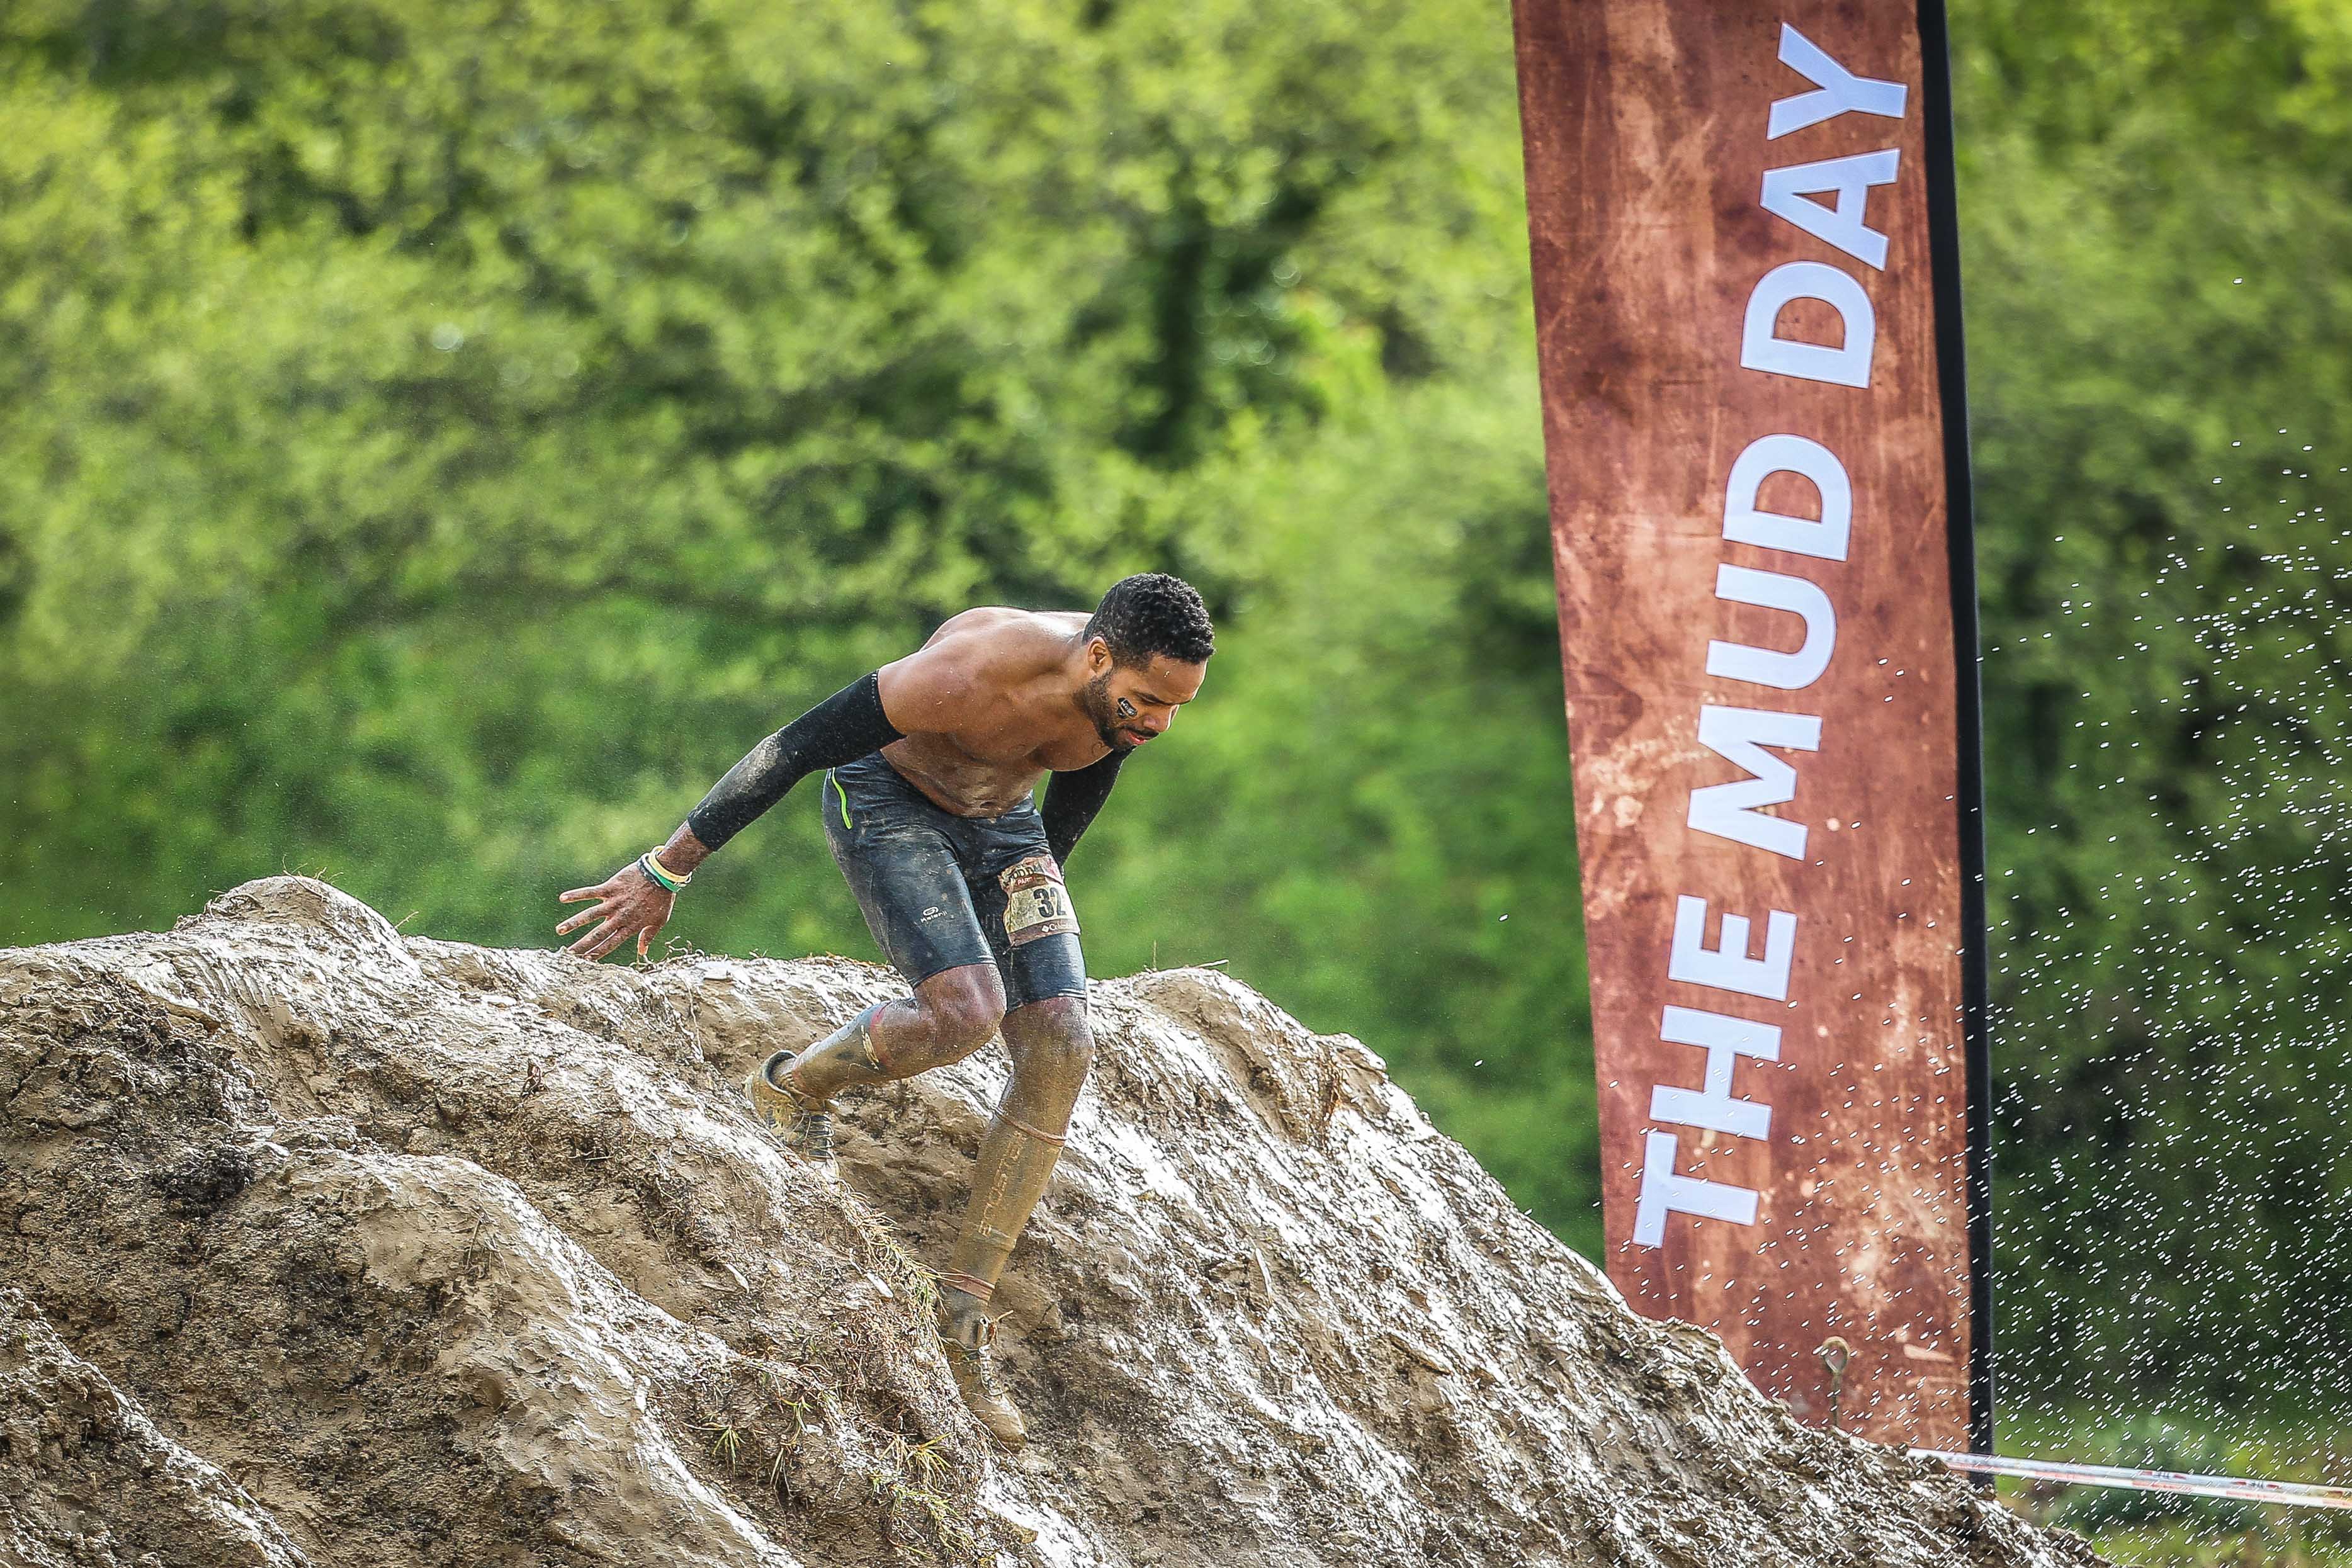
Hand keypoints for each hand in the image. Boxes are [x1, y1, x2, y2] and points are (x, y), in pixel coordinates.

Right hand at [556, 862, 672, 961]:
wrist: (662, 875)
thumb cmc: (662, 899)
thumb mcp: (659, 921)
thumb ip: (648, 936)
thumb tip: (642, 952)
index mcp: (631, 926)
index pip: (611, 944)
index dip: (598, 953)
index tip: (585, 962)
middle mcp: (620, 916)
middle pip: (597, 934)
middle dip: (582, 945)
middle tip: (568, 954)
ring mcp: (614, 902)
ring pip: (590, 915)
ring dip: (574, 923)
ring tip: (560, 930)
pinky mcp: (611, 888)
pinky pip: (590, 892)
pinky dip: (576, 895)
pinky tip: (562, 898)